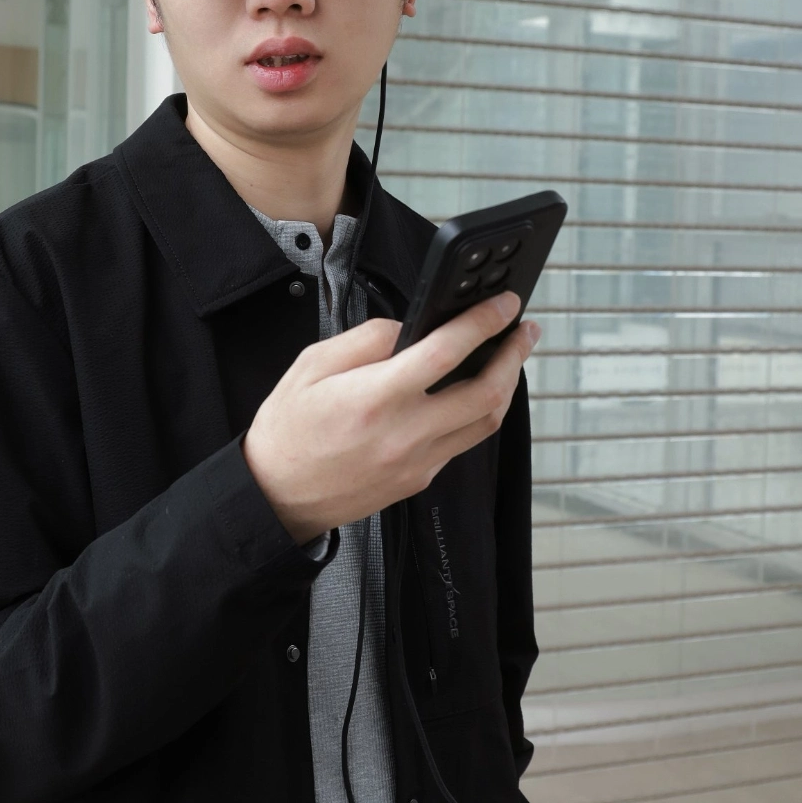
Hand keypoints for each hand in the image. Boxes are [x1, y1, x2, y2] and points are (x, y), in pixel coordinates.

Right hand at [242, 291, 539, 542]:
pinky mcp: (419, 478)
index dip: (482, 323)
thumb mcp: (312, 365)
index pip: (446, 352)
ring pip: (486, 423)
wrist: (277, 498)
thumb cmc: (288, 430)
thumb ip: (366, 340)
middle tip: (525, 329)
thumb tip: (410, 329)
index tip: (503, 304)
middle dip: (514, 356)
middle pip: (486, 393)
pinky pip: (462, 442)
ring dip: (506, 386)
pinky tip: (476, 392)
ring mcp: (417, 461)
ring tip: (511, 358)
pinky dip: (478, 413)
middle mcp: (405, 433)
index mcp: (376, 398)